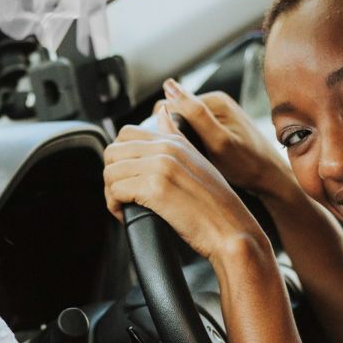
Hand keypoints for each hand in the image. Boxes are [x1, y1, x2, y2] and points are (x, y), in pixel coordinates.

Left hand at [103, 122, 269, 264]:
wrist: (231, 229)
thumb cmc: (215, 204)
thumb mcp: (197, 160)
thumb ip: (177, 136)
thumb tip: (162, 112)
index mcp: (173, 140)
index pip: (126, 134)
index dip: (118, 157)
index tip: (124, 176)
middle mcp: (166, 149)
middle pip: (112, 152)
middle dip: (111, 175)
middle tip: (119, 195)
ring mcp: (160, 167)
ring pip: (110, 173)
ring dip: (110, 193)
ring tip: (122, 206)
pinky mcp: (155, 189)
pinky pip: (115, 191)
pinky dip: (114, 206)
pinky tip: (125, 215)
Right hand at [155, 79, 296, 201]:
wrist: (271, 178)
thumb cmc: (247, 164)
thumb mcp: (217, 141)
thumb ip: (194, 114)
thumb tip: (169, 85)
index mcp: (214, 100)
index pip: (168, 105)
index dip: (162, 127)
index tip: (171, 150)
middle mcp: (216, 102)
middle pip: (175, 114)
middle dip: (172, 133)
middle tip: (185, 157)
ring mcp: (218, 114)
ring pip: (182, 124)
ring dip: (180, 139)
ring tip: (193, 159)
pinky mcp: (219, 126)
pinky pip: (193, 132)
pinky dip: (190, 144)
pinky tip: (199, 158)